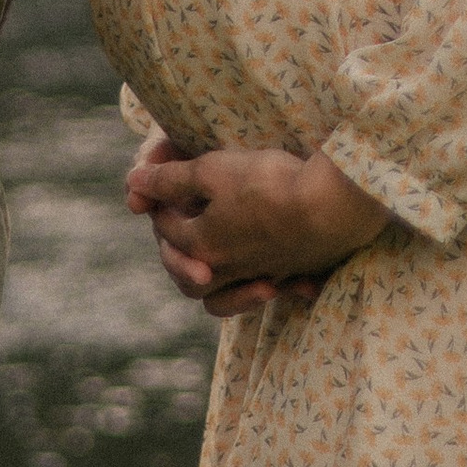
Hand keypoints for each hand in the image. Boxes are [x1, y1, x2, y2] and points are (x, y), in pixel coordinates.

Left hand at [127, 132, 389, 315]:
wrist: (333, 204)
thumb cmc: (267, 183)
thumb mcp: (212, 170)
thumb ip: (170, 179)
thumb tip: (133, 183)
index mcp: (201, 245)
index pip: (167, 226)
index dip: (159, 200)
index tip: (163, 180)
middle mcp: (227, 269)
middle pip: (189, 276)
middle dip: (178, 255)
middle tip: (180, 230)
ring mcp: (263, 275)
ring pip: (226, 296)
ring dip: (213, 285)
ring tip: (215, 270)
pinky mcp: (294, 274)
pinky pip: (271, 289)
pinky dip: (263, 287)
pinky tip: (272, 279)